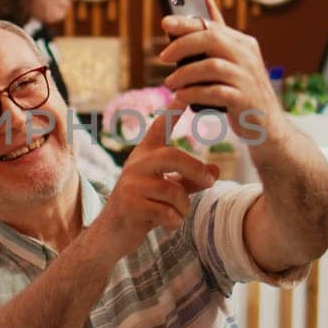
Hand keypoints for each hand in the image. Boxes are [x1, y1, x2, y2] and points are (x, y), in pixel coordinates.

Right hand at [90, 114, 218, 255]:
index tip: (183, 94)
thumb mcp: (167, 190)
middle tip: (210, 182)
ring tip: (176, 215)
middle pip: (174, 156)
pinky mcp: (130, 204)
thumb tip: (216, 172)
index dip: (172, 112)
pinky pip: (167, 212)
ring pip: (174, 192)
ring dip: (183, 209)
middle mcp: (136, 164)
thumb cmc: (143, 208)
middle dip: (196, 170)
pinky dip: (174, 222)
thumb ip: (190, 179)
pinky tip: (166, 225)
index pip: (159, 128)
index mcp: (145, 155)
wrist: (112, 233)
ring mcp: (131, 184)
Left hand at [159, 0, 283, 141]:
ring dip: (185, 74)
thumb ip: (218, 31)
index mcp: (243, 43)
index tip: (165, 23)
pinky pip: (215, 92)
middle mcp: (247, 56)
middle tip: (163, 56)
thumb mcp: (233, 58)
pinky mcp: (244, 100)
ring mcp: (247, 78)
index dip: (187, 23)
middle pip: (212, 40)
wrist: (267, 125)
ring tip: (170, 83)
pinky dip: (194, 93)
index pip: (212, 26)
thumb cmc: (243, 89)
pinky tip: (181, 97)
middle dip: (183, 45)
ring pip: (211, 66)